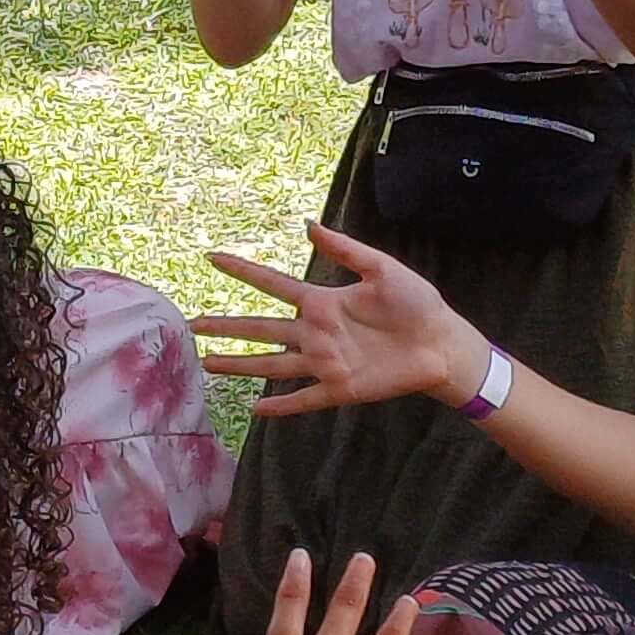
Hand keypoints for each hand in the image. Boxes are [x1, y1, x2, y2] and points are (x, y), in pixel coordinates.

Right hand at [192, 221, 485, 417]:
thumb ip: (345, 249)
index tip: (213, 259)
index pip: (274, 285)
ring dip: (240, 365)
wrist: (443, 344)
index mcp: (324, 302)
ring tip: (208, 364)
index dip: (243, 271)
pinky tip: (255, 410)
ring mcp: (325, 363)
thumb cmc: (417, 303)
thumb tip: (307, 224)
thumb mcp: (382, 268)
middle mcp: (316, 333)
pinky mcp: (340, 389)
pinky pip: (304, 399)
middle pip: (261, 329)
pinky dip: (281, 406)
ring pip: (271, 365)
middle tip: (192, 324)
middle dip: (226, 326)